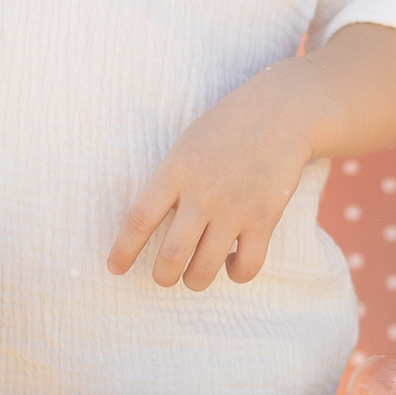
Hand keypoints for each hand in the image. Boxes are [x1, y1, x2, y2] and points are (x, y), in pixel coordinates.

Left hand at [106, 64, 312, 289]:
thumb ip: (169, 184)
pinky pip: (247, 266)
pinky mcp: (265, 219)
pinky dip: (235, 274)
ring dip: (194, 281)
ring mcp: (236, 208)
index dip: (123, 250)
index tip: (115, 267)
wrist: (280, 113)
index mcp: (177, 170)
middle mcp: (204, 193)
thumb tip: (149, 228)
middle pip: (171, 254)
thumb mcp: (186, 147)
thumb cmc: (225, 130)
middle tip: (163, 276)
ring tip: (194, 275)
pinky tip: (230, 262)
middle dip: (162, 276)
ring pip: (205, 269)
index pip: (139, 219)